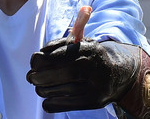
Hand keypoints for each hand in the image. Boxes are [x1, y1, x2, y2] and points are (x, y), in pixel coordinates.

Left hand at [26, 39, 149, 117]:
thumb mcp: (82, 44)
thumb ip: (60, 46)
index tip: (34, 61)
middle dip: (37, 77)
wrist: (118, 73)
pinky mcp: (93, 101)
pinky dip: (49, 102)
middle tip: (32, 77)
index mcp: (88, 49)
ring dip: (42, 89)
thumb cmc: (93, 58)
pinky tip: (50, 96)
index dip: (40, 60)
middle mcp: (92, 67)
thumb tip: (38, 56)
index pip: (56, 56)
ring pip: (55, 91)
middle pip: (54, 75)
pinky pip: (60, 104)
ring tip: (42, 86)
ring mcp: (94, 86)